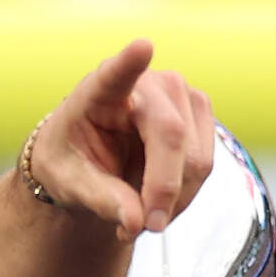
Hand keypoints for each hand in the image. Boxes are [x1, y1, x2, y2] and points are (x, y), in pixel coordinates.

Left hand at [29, 39, 214, 240]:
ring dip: (174, 199)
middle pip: (171, 135)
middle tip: (142, 230)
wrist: (86, 160)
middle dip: (162, 191)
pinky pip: (206, 165)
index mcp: (96, 91)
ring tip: (140, 216)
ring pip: (197, 157)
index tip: (142, 46)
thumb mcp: (69, 184)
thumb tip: (137, 221)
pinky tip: (159, 204)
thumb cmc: (70, 162)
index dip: (129, 62)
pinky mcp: (198, 115)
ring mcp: (178, 95)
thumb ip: (101, 199)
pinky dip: (185, 195)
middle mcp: (143, 84)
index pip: (114, 74)